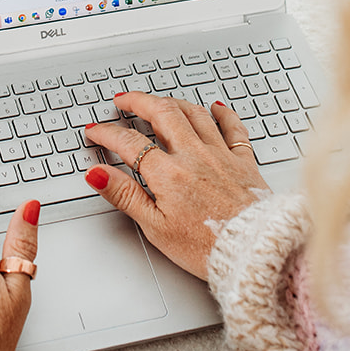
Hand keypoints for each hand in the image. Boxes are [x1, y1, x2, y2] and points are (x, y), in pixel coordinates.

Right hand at [84, 93, 269, 278]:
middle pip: (163, 113)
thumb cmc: (207, 247)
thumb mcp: (156, 227)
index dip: (107, 133)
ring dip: (173, 103)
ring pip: (195, 114)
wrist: (254, 250)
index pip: (129, 143)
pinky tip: (216, 108)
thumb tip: (98, 175)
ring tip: (159, 101)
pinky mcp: (244, 162)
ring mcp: (221, 155)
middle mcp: (195, 156)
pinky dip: (223, 114)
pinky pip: (234, 128)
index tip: (96, 131)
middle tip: (124, 100)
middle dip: (138, 102)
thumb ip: (125, 196)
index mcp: (169, 174)